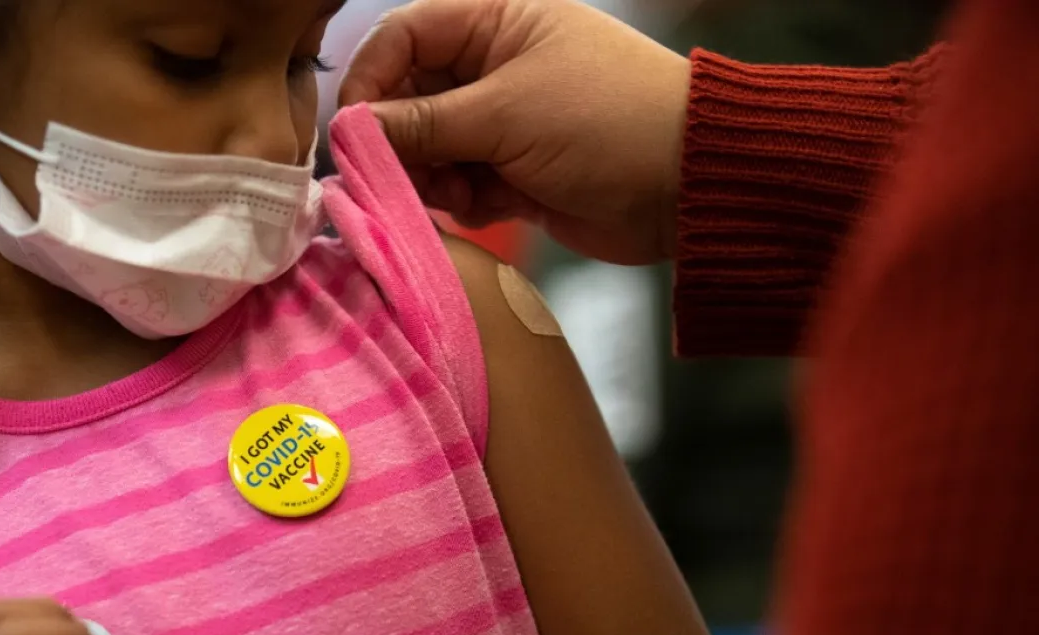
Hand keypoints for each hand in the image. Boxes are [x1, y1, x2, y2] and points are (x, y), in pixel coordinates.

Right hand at [340, 0, 691, 263]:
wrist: (687, 185)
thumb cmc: (605, 122)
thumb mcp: (503, 113)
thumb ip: (420, 124)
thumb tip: (351, 132)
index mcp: (496, 23)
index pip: (405, 37)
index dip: (371, 79)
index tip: (354, 129)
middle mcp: (495, 67)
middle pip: (409, 98)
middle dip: (398, 139)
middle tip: (393, 176)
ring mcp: (505, 124)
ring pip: (430, 149)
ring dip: (428, 177)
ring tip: (452, 195)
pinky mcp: (516, 175)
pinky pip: (459, 186)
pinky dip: (459, 201)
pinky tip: (480, 209)